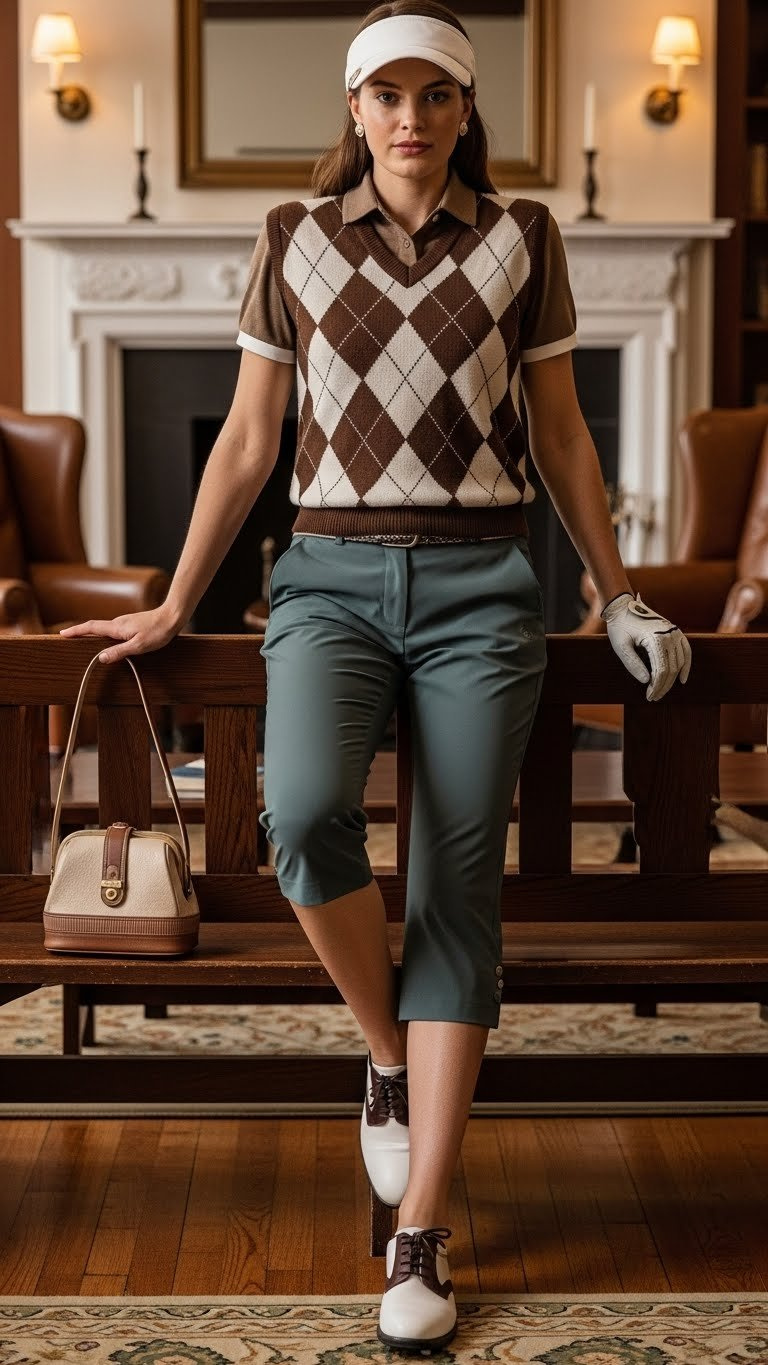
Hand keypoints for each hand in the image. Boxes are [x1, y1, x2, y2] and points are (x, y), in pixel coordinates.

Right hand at [58, 604, 184, 663]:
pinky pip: (113, 629)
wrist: (172, 617)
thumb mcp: (138, 646)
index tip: (62, 634)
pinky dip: (104, 634)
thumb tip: (100, 658)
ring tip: (82, 640)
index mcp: (117, 627)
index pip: (90, 628)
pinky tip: (107, 640)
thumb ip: (119, 652)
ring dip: (92, 632)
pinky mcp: (132, 624)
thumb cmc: (158, 632)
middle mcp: (118, 622)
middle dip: (79, 632)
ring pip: (104, 628)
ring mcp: (125, 622)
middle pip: (94, 627)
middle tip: (67, 637)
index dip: (75, 631)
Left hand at [601, 591, 691, 700]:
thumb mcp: (620, 646)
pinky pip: (686, 650)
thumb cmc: (619, 627)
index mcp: (656, 638)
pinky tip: (682, 678)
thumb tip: (647, 681)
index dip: (656, 686)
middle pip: (671, 668)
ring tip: (662, 691)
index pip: (661, 669)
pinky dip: (686, 665)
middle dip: (663, 685)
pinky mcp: (675, 631)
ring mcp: (674, 632)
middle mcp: (669, 634)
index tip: (649, 696)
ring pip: (679, 662)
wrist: (622, 606)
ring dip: (672, 679)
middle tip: (653, 697)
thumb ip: (632, 664)